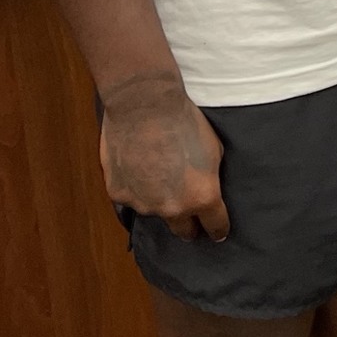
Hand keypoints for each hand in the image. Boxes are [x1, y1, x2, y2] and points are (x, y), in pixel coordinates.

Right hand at [100, 76, 230, 241]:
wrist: (144, 105)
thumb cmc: (184, 122)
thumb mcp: (214, 150)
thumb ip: (210, 179)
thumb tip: (209, 191)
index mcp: (202, 198)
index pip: (215, 228)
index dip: (218, 229)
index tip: (217, 232)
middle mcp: (172, 208)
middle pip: (184, 231)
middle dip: (189, 224)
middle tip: (190, 214)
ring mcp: (143, 203)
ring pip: (155, 212)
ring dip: (159, 201)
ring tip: (160, 175)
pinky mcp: (119, 193)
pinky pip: (132, 198)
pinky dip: (137, 188)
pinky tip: (139, 167)